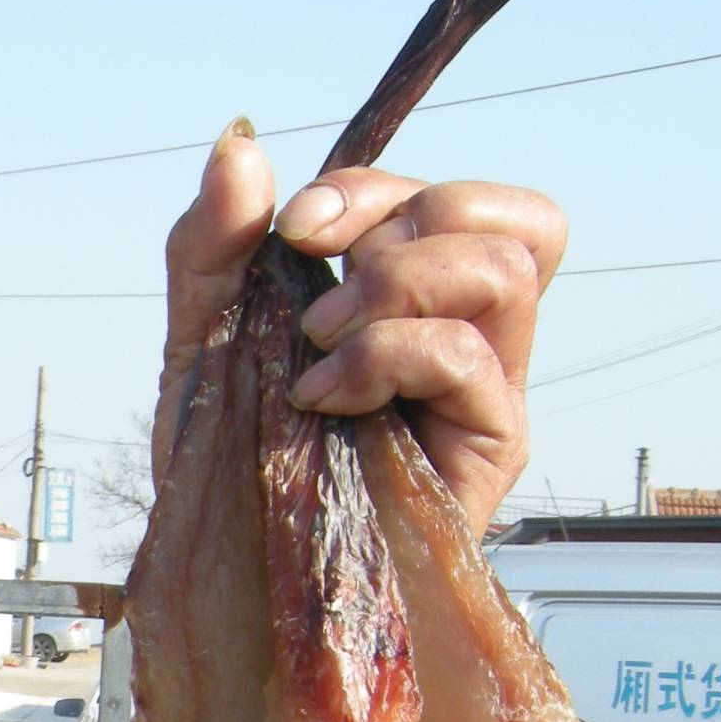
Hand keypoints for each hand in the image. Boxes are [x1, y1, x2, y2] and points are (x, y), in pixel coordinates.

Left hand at [156, 124, 566, 537]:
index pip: (445, 199)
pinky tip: (322, 399)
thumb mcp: (206, 341)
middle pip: (515, 218)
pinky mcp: (489, 446)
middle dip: (405, 223)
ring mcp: (487, 392)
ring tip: (321, 348)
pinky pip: (470, 353)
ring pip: (507, 268)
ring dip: (395, 286)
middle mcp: (469, 338)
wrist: (232, 580)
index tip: (292, 228)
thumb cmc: (232, 470)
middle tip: (320, 296)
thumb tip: (238, 141)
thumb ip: (215, 244)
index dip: (370, 189)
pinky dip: (385, 354)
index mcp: (415, 302)